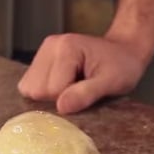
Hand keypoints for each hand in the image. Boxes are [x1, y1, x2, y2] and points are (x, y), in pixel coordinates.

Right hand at [18, 33, 146, 113]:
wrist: (124, 53)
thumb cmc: (122, 67)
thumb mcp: (112, 82)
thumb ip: (87, 93)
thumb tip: (61, 107)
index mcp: (66, 48)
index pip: (53, 90)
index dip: (70, 99)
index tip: (88, 92)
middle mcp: (50, 46)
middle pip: (36, 90)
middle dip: (57, 98)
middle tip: (80, 90)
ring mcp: (43, 52)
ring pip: (29, 89)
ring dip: (51, 96)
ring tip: (73, 87)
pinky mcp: (40, 61)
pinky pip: (30, 86)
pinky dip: (46, 93)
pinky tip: (65, 86)